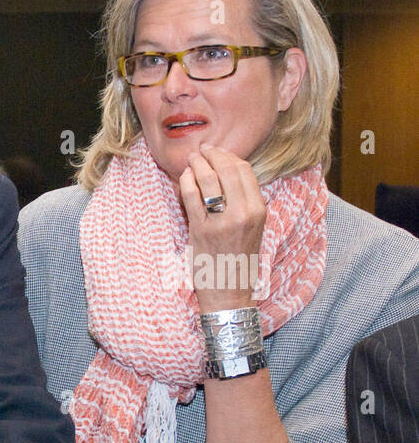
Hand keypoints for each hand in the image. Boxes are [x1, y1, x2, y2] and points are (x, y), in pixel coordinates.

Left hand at [179, 143, 266, 312]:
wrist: (229, 292)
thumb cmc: (238, 260)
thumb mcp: (252, 228)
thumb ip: (244, 203)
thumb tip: (226, 174)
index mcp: (259, 210)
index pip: (245, 171)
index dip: (229, 157)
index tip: (217, 151)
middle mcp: (244, 213)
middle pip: (228, 170)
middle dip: (213, 155)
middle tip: (201, 149)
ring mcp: (222, 222)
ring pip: (209, 180)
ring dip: (197, 165)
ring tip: (191, 159)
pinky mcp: (201, 231)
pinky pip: (192, 197)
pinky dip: (186, 182)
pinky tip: (183, 177)